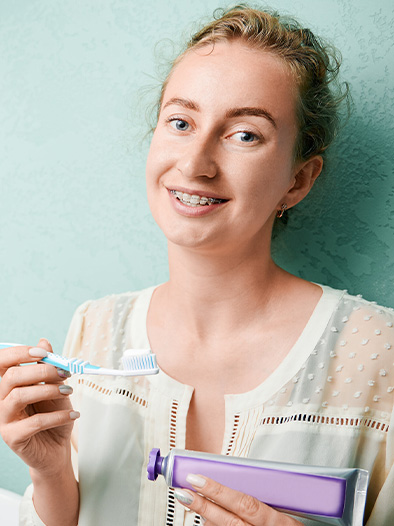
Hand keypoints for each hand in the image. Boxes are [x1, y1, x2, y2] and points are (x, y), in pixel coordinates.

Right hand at [0, 339, 79, 475]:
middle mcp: (2, 400)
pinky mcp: (12, 438)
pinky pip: (34, 422)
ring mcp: (4, 419)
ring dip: (48, 390)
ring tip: (68, 391)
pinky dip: (57, 416)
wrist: (56, 448)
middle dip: (41, 370)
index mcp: (10, 384)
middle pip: (11, 376)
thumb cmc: (53, 414)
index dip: (20, 353)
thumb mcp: (55, 387)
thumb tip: (44, 342)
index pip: (3, 362)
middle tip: (65, 373)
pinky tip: (73, 415)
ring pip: (18, 396)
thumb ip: (48, 367)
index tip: (44, 352)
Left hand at [174, 474, 302, 524]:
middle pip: (229, 522)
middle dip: (203, 506)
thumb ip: (268, 501)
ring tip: (192, 501)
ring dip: (208, 519)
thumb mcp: (291, 515)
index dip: (218, 491)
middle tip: (182, 490)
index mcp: (280, 523)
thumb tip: (239, 483)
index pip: (245, 504)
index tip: (197, 477)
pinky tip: (207, 520)